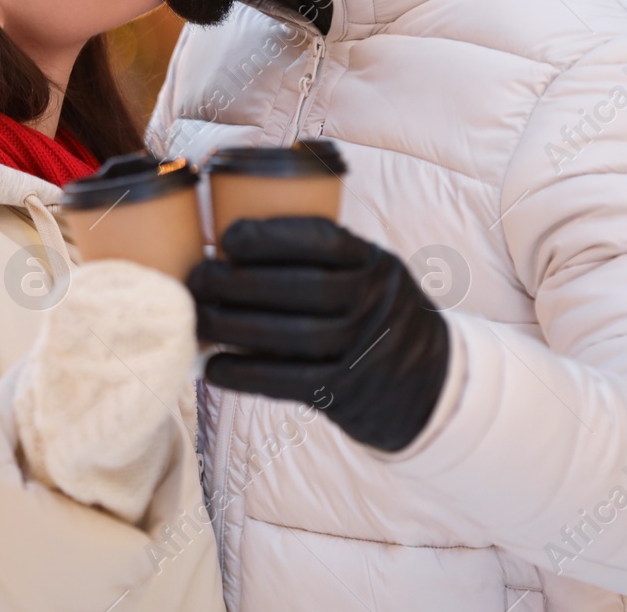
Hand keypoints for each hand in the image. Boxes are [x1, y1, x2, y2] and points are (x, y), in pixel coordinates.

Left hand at [186, 217, 448, 452]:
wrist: (428, 384)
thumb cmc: (374, 315)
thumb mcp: (370, 272)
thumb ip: (324, 258)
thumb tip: (231, 243)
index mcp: (375, 263)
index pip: (325, 241)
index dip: (273, 236)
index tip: (229, 234)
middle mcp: (373, 303)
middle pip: (302, 289)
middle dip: (240, 281)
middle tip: (198, 277)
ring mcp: (362, 350)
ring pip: (292, 336)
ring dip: (234, 326)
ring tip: (199, 317)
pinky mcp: (345, 392)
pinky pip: (289, 382)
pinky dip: (245, 374)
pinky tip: (213, 366)